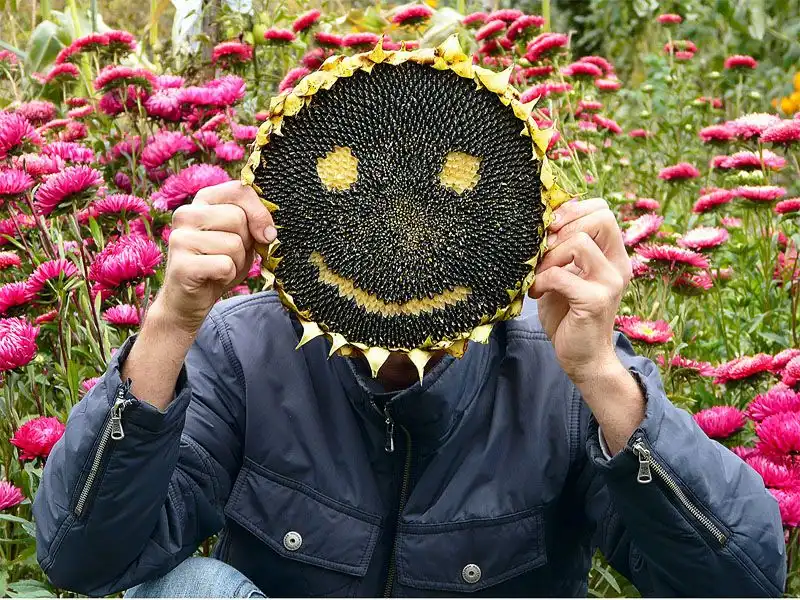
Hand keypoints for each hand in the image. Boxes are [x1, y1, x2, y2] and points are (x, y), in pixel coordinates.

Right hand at [155, 181, 275, 335]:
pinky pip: (225, 265)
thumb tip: (269, 231)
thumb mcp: (243, 238)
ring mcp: (179, 238)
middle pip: (238, 217)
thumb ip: (254, 224)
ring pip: (233, 243)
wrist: (189, 299)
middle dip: (247, 242)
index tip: (267, 234)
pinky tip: (214, 277)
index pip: (239, 190)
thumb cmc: (219, 263)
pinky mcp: (181, 264)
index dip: (260, 213)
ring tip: (222, 267)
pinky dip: (228, 276)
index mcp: (203, 201)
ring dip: (238, 262)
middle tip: (233, 255)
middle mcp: (186, 214)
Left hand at [529, 198, 631, 383]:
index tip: (550, 229)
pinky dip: (542, 280)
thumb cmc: (569, 314)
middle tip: (542, 250)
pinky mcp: (595, 301)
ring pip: (580, 241)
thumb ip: (560, 250)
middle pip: (599, 217)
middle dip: (562, 228)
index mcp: (612, 254)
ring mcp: (610, 282)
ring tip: (539, 274)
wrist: (583, 357)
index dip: (573, 211)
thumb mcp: (565, 274)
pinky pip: (562, 275)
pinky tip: (537, 291)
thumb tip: (539, 221)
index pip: (603, 210)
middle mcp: (617, 264)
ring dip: (550, 255)